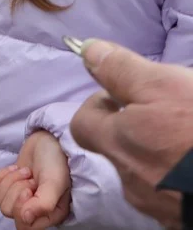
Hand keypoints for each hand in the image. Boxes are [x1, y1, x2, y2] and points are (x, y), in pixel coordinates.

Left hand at [0, 131, 71, 228]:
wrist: (49, 140)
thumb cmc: (57, 162)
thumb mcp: (55, 182)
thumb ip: (43, 204)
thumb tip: (25, 220)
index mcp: (50, 215)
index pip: (24, 226)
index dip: (21, 207)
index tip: (31, 188)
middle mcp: (34, 210)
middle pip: (8, 211)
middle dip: (17, 189)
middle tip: (31, 178)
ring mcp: (20, 199)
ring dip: (11, 181)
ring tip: (26, 172)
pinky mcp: (9, 186)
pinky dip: (2, 176)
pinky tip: (16, 168)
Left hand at [71, 40, 192, 228]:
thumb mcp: (164, 86)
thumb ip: (121, 70)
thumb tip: (87, 51)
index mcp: (117, 143)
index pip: (81, 123)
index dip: (100, 105)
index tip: (127, 95)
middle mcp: (129, 179)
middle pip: (116, 148)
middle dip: (135, 129)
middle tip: (169, 113)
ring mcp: (157, 205)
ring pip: (145, 172)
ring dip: (159, 152)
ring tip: (188, 135)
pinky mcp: (181, 219)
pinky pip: (170, 192)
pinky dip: (179, 175)